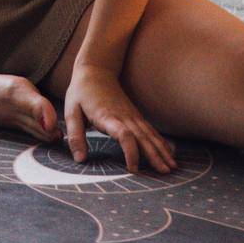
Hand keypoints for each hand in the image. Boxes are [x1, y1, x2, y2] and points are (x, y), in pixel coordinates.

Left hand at [64, 61, 176, 175]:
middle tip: (164, 173)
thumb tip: (80, 160)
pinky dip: (160, 142)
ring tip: (172, 167)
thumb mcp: (71, 111)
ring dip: (161, 150)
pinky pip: (150, 130)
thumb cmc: (82, 92)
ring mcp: (132, 115)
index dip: (131, 151)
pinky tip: (169, 152)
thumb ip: (75, 136)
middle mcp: (124, 116)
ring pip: (149, 134)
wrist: (95, 69)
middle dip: (154, 156)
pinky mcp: (135, 115)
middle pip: (142, 137)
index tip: (133, 168)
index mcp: (107, 116)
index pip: (123, 134)